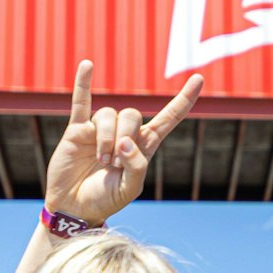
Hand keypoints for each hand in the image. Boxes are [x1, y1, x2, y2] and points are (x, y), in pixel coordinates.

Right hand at [44, 60, 204, 224]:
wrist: (74, 207)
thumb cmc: (105, 199)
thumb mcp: (130, 189)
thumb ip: (136, 167)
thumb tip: (126, 141)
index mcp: (144, 146)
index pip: (168, 117)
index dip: (184, 100)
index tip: (198, 78)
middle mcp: (124, 133)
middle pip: (131, 114)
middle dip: (124, 135)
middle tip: (114, 163)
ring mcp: (100, 129)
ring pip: (108, 114)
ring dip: (106, 138)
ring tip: (101, 161)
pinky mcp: (77, 130)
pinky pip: (81, 100)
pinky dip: (84, 83)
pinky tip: (88, 65)